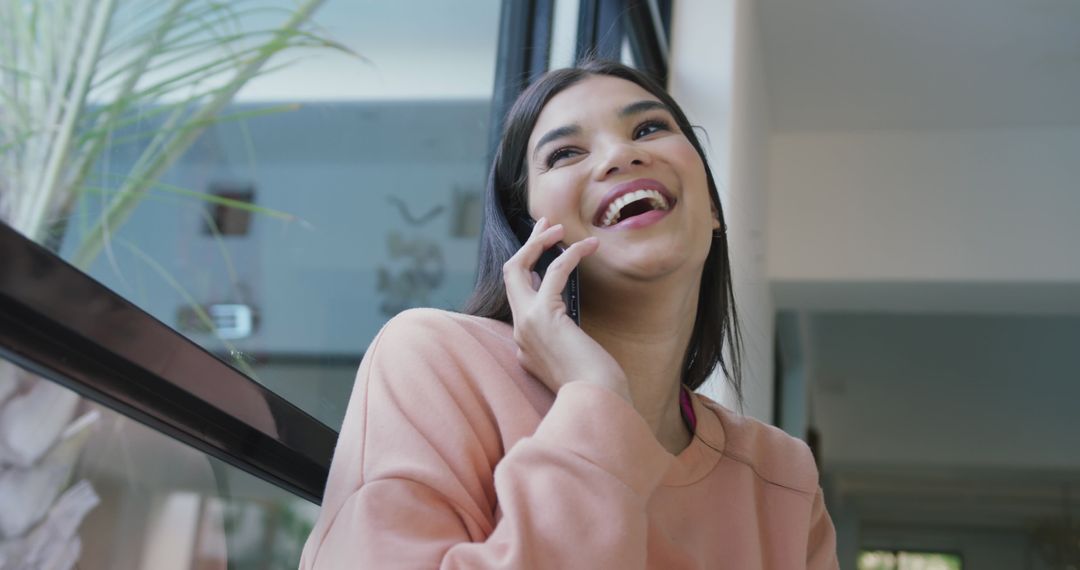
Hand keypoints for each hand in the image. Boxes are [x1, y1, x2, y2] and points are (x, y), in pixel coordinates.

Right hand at [502, 218, 630, 401]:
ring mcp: (527, 324)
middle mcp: (519, 333)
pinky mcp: (544, 316)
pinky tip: (590, 246)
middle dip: (526, 248)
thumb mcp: (576, 359)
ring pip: (518, 268)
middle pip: (509, 277)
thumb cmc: (598, 386)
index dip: (530, 270)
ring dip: (540, 243)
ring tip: (561, 228)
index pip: (518, 298)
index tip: (548, 254)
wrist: (598, 402)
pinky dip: (570, 254)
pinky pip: (553, 272)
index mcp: (524, 346)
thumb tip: (565, 314)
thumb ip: (563, 337)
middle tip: (545, 226)